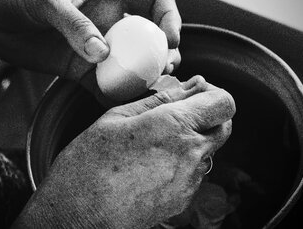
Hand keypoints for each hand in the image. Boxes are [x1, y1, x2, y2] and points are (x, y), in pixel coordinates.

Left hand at [0, 0, 181, 81]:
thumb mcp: (45, 3)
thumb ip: (74, 25)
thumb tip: (102, 55)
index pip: (156, 2)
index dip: (171, 19)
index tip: (170, 41)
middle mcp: (110, 25)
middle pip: (152, 39)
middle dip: (165, 55)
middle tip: (164, 71)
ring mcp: (97, 50)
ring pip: (134, 66)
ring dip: (146, 79)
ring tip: (149, 92)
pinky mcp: (82, 71)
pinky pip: (107, 87)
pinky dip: (116, 97)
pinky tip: (121, 107)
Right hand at [13, 76, 235, 228]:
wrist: (78, 217)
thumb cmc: (88, 163)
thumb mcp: (117, 117)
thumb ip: (160, 98)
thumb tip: (190, 86)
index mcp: (175, 126)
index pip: (224, 103)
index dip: (213, 93)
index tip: (193, 93)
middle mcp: (191, 154)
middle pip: (224, 127)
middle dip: (208, 115)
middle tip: (178, 113)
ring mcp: (189, 181)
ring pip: (210, 150)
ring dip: (194, 139)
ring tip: (157, 141)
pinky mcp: (182, 200)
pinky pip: (195, 172)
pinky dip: (183, 162)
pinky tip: (152, 163)